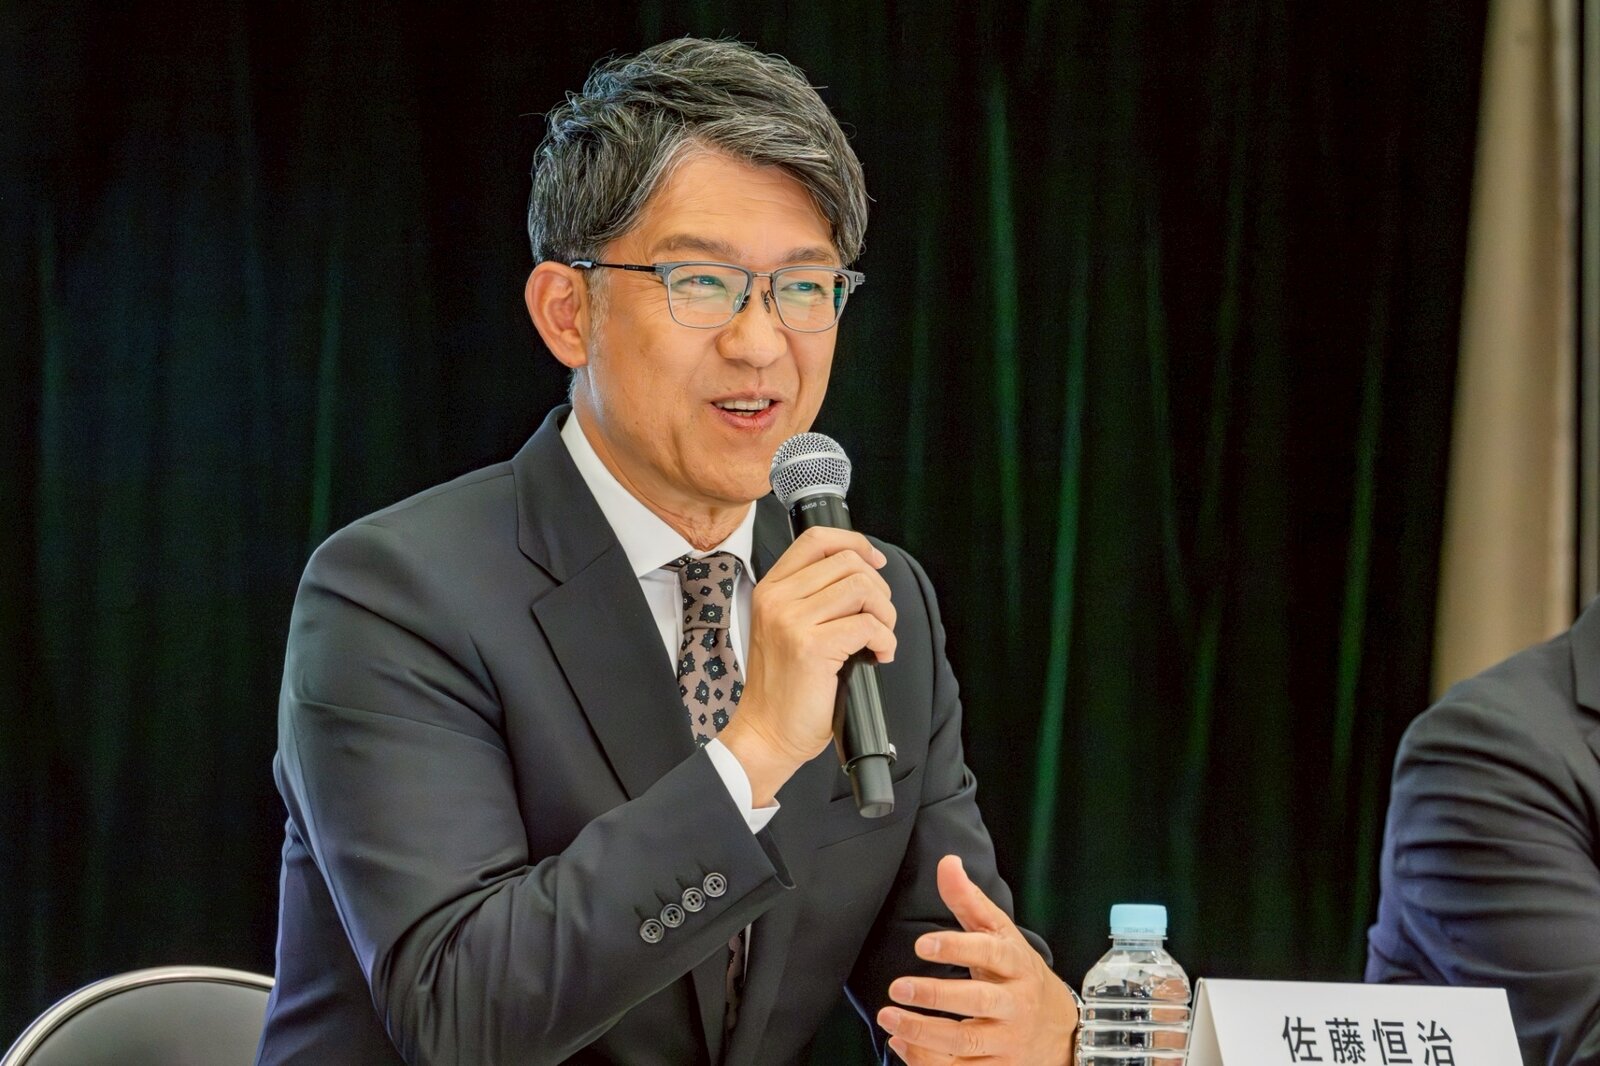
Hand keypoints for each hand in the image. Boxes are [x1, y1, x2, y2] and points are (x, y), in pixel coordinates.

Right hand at [718, 526, 895, 804]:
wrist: (767, 732)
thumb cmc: (783, 687)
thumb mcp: (786, 628)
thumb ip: (812, 597)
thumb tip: (864, 575)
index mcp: (771, 589)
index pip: (817, 539)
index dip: (856, 544)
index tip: (875, 564)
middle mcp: (778, 599)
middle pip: (849, 563)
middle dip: (878, 590)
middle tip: (879, 620)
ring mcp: (792, 621)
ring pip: (862, 588)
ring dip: (885, 614)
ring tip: (879, 638)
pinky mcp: (811, 646)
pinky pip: (868, 625)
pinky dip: (885, 640)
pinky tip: (878, 655)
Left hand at [878, 855, 1077, 1064]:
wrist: (1058, 1028)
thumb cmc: (1018, 973)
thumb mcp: (1000, 934)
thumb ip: (969, 901)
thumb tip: (947, 862)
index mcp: (1017, 964)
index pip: (990, 953)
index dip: (957, 947)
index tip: (922, 944)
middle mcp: (1016, 1004)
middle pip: (978, 1001)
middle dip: (936, 996)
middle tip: (897, 988)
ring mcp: (1008, 1041)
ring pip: (966, 1041)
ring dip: (924, 1034)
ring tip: (889, 1018)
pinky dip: (928, 1061)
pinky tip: (901, 1043)